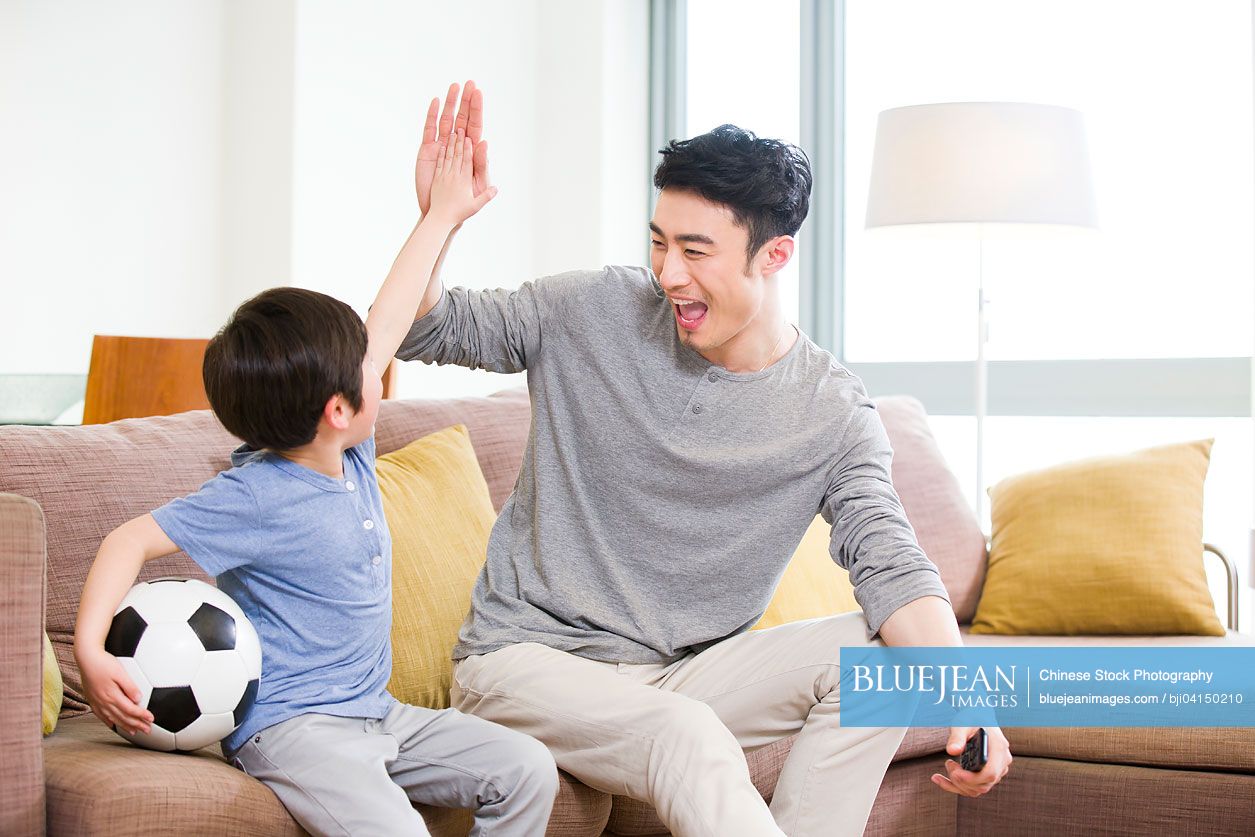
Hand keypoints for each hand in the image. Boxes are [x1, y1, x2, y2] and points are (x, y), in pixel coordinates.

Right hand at [77, 646, 151, 735]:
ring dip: (125, 726)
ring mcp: (97, 702)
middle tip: (147, 730)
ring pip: (113, 719)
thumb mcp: (120, 672)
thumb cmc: (104, 663)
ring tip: (134, 731)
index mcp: (112, 696)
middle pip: (123, 717)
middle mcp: (104, 702)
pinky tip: (113, 725)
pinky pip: (101, 716)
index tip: (151, 719)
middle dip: (136, 724)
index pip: (130, 710)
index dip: (142, 716)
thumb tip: (139, 700)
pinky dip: (109, 722)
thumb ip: (130, 687)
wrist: (86, 658)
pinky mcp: (92, 700)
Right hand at [416, 81, 489, 214]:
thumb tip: (484, 143)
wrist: (443, 211)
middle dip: (466, 101)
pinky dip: (433, 115)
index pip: (475, 126)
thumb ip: (482, 164)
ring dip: (451, 103)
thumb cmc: (465, 201)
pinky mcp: (428, 150)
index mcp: (471, 152)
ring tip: (455, 86)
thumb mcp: (478, 184)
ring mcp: (442, 146)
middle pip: (462, 118)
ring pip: (447, 120)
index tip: (478, 93)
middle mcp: (457, 145)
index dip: (476, 110)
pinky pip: (430, 129)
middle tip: (469, 83)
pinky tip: (437, 102)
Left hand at [427, 130, 497, 226]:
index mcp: (464, 181)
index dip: (468, 148)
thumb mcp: (475, 206)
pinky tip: (443, 146)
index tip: (469, 137)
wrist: (440, 219)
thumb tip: (496, 188)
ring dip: (451, 144)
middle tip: (461, 129)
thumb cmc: (459, 214)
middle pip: (457, 155)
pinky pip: (440, 164)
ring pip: (448, 157)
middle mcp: (453, 176)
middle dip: (460, 141)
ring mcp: (444, 177)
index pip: (467, 161)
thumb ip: (486, 196)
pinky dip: (442, 154)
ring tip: (453, 133)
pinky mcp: (437, 180)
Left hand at [931, 726, 1011, 796]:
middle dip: (961, 780)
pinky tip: (939, 778)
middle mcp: (1002, 762)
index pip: (990, 773)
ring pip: (978, 789)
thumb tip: (952, 751)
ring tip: (948, 764)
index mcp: (999, 748)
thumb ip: (957, 737)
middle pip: (983, 784)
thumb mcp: (962, 724)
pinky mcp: (988, 775)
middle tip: (948, 764)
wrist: (978, 718)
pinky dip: (956, 786)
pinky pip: (974, 788)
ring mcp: (997, 770)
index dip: (973, 778)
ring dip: (958, 784)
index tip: (956, 774)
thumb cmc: (971, 718)